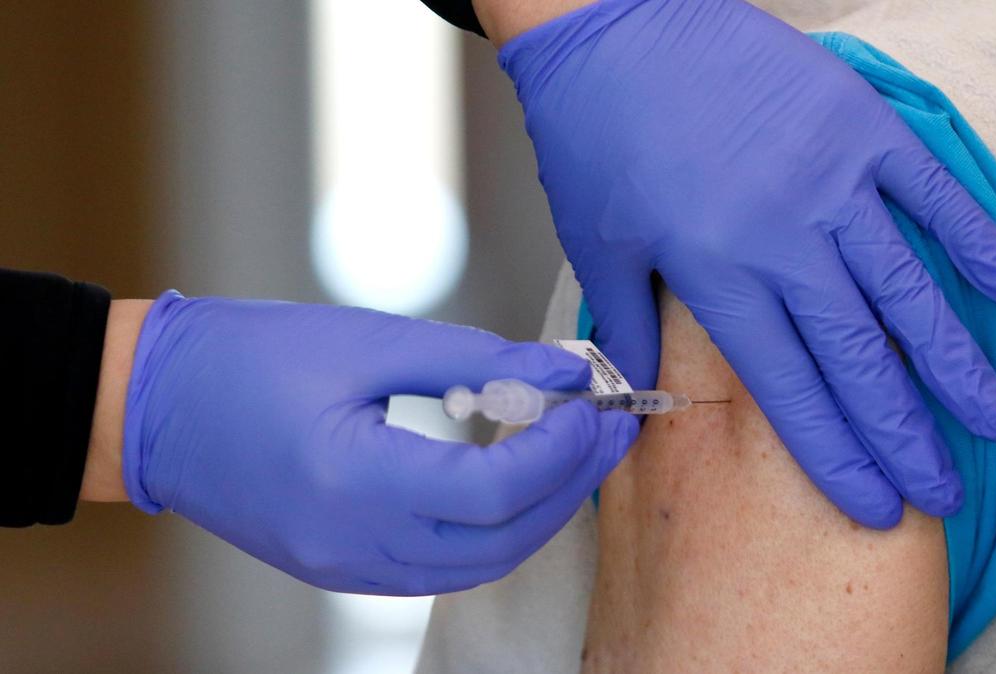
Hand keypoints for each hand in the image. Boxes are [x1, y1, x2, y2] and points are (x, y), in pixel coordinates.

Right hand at [122, 292, 636, 594]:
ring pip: (477, 566)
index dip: (561, 448)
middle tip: (610, 426)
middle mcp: (353, 546)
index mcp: (353, 483)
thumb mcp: (367, 339)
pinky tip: (514, 479)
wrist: (150, 405)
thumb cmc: (249, 355)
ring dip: (538, 512)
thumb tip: (561, 368)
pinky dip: (492, 529)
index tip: (596, 401)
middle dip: (569, 483)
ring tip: (574, 449)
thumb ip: (474, 358)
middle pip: (500, 540)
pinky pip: (441, 568)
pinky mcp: (341, 569)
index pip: (495, 489)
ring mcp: (344, 569)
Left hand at [500, 0, 995, 526]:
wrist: (615, 23)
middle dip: (904, 434)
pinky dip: (971, 239)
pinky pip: (929, 190)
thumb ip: (631, 330)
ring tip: (988, 417)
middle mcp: (783, 240)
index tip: (875, 503)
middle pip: (859, 358)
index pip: (790, 391)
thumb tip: (639, 400)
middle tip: (943, 490)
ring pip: (905, 288)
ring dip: (952, 360)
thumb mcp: (596, 242)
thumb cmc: (597, 132)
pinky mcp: (857, 124)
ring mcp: (828, 179)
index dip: (837, 454)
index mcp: (715, 277)